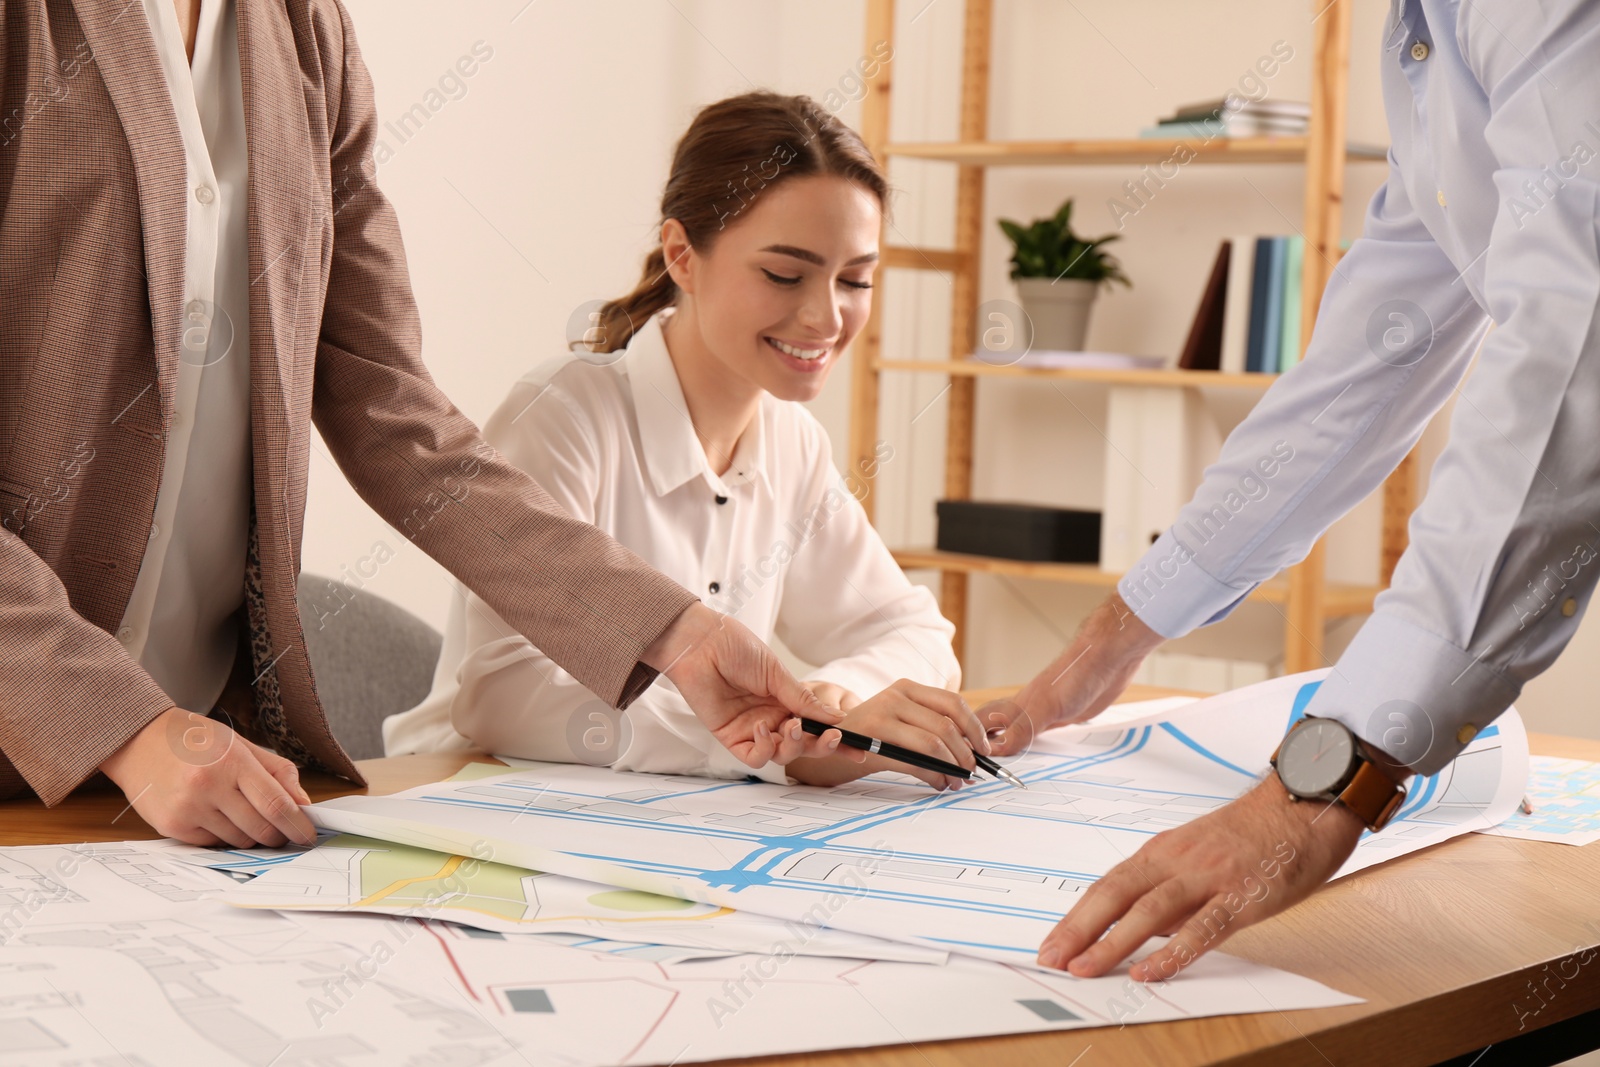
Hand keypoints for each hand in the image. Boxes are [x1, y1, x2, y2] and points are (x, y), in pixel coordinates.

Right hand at [99, 707, 316, 846]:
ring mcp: (188, 809)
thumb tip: (303, 803)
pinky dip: (224, 836)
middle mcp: (208, 786)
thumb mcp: (240, 744)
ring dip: (251, 835)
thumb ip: (277, 772)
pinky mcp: (172, 826)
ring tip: (243, 814)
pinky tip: (216, 815)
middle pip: (260, 828)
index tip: (309, 835)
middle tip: (284, 831)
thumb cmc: (195, 740)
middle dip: (279, 835)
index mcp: (231, 761)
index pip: (276, 804)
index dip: (298, 824)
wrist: (138, 741)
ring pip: (239, 840)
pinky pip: (213, 843)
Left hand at [643, 603, 843, 766]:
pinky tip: (763, 729)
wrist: (700, 644)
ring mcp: (753, 729)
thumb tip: (835, 717)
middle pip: (804, 744)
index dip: (837, 738)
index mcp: (787, 699)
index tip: (858, 747)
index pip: (816, 724)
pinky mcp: (731, 737)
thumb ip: (803, 698)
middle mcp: (773, 716)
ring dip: (794, 745)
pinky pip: (755, 756)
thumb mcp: (776, 672)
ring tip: (791, 726)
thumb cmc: (735, 648)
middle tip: (832, 738)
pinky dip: (765, 748)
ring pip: (783, 754)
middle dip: (821, 745)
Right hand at [788, 679, 987, 789]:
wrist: (830, 740)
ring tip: (956, 782)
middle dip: (965, 755)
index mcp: (907, 687)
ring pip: (932, 746)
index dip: (974, 728)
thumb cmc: (873, 733)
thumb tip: (975, 749)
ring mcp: (881, 717)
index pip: (953, 703)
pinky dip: (933, 777)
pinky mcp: (872, 741)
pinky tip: (938, 784)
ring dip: (951, 769)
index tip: (984, 749)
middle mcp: (894, 697)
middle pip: (945, 727)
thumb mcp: (901, 717)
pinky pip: (915, 763)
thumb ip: (932, 725)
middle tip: (972, 773)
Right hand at [984, 592, 1162, 756]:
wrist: (1105, 660)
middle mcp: (1024, 709)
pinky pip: (1038, 733)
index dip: (969, 741)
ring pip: (1015, 731)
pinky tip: (1034, 751)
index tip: (966, 763)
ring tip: (998, 765)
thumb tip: (995, 749)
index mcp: (1015, 706)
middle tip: (977, 766)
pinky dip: (1031, 745)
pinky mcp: (1059, 715)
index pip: (981, 724)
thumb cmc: (1075, 675)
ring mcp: (1041, 712)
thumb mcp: (1046, 707)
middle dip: (981, 744)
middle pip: (993, 727)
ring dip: (1006, 747)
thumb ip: (1021, 728)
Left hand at [1036, 774, 1365, 979]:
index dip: (1077, 916)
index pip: (1108, 886)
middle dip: (1079, 929)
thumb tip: (1142, 930)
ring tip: (1085, 968)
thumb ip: (1170, 890)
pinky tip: (1149, 971)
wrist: (1303, 806)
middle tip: (1052, 957)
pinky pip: (1202, 928)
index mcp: (1163, 852)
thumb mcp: (1198, 856)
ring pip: (1149, 911)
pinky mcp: (1241, 896)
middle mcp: (1177, 861)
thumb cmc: (1253, 834)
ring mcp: (1208, 877)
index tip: (1053, 942)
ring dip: (1112, 942)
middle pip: (1116, 895)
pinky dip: (1173, 952)